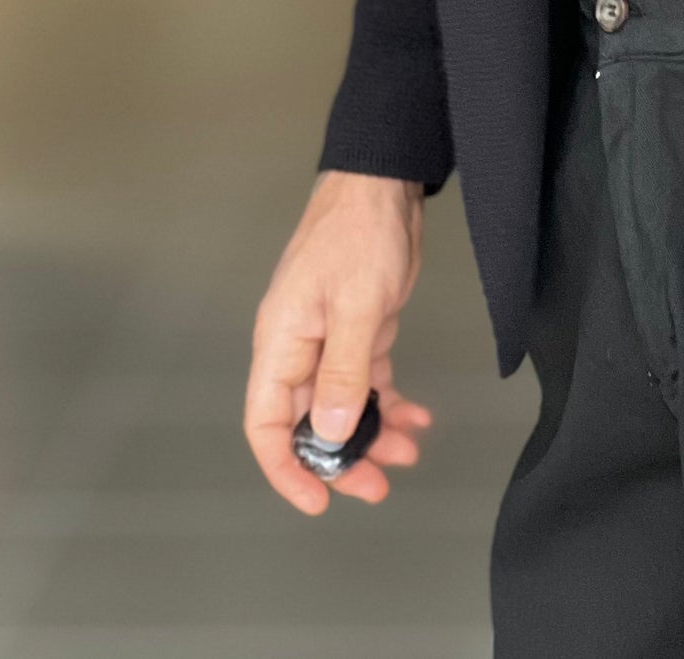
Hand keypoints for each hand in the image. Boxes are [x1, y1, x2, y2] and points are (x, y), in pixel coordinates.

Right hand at [244, 169, 432, 511]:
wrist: (383, 184)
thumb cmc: (357, 233)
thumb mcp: (354, 307)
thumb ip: (341, 373)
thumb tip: (326, 433)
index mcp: (281, 343)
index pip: (266, 423)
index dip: (285, 468)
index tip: (318, 499)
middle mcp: (299, 349)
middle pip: (308, 423)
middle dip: (341, 459)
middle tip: (378, 484)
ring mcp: (329, 340)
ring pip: (343, 407)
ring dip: (373, 434)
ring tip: (408, 452)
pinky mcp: (359, 330)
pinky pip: (368, 381)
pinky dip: (391, 402)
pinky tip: (417, 417)